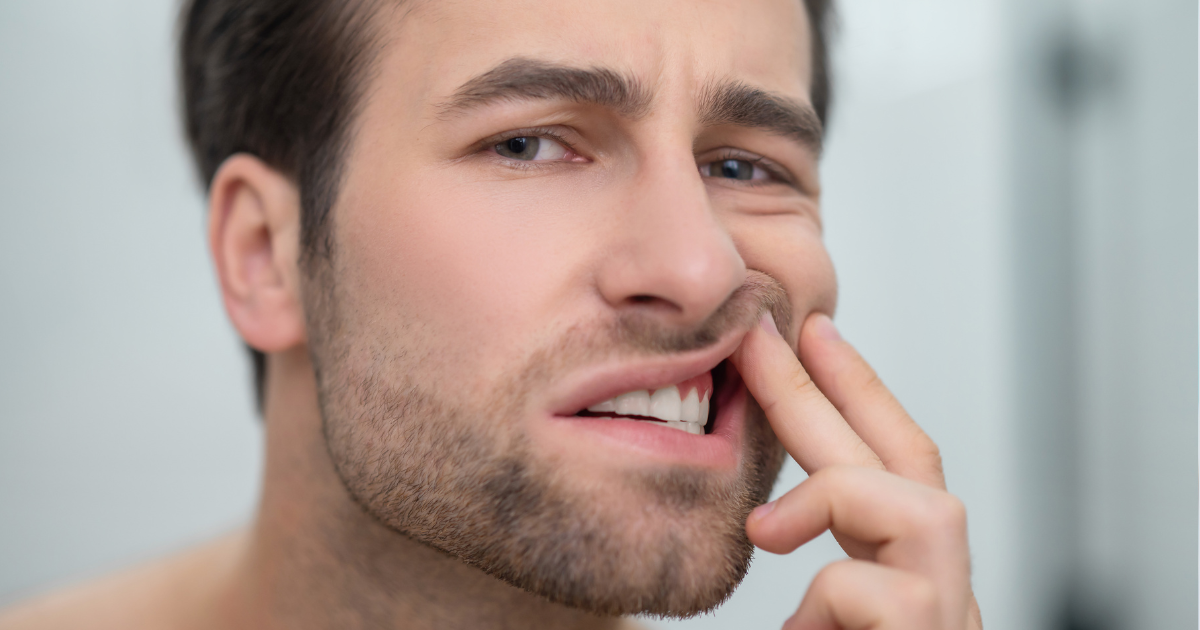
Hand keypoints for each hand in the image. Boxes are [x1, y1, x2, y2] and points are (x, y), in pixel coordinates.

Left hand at [731, 313, 982, 629]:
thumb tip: (763, 524)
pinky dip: (820, 607)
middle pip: (909, 460)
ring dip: (830, 499)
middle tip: (761, 333)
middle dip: (828, 386)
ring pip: (920, 509)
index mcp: (909, 574)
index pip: (898, 464)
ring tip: (764, 533)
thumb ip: (816, 568)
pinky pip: (869, 590)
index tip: (815, 332)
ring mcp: (949, 613)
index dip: (861, 391)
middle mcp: (944, 589)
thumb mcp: (826, 618)